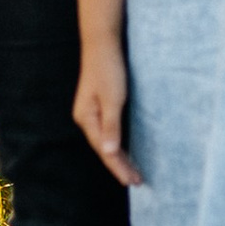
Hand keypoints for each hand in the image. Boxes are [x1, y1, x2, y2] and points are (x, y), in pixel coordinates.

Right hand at [74, 38, 140, 184]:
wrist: (103, 43)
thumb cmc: (109, 69)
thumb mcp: (112, 99)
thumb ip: (111, 126)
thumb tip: (108, 152)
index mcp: (87, 118)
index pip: (104, 150)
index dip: (118, 167)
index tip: (132, 181)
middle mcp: (87, 118)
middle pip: (104, 149)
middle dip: (120, 166)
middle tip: (138, 182)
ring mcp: (92, 112)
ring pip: (107, 141)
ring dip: (120, 157)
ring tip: (133, 172)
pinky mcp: (100, 105)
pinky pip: (110, 132)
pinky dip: (119, 143)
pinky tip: (125, 150)